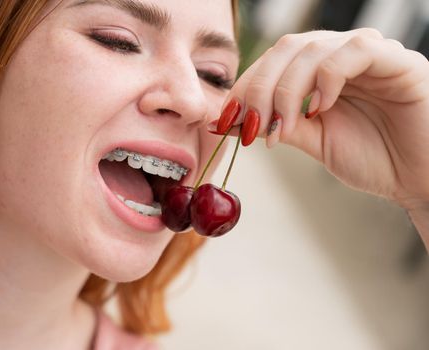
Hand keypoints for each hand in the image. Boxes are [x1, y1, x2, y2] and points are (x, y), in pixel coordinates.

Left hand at [211, 28, 428, 238]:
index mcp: (319, 71)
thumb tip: (234, 121)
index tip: (224, 120)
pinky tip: (321, 108)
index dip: (244, 87)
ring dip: (286, 90)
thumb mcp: (314, 141)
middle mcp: (340, 56)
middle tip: (251, 126)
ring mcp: (368, 54)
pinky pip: (354, 52)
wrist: (420, 178)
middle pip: (285, 50)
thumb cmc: (374, 157)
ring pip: (311, 48)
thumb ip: (280, 124)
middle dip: (258, 89)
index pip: (272, 62)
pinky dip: (328, 79)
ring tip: (283, 127)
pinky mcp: (396, 61)